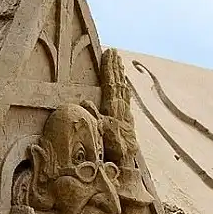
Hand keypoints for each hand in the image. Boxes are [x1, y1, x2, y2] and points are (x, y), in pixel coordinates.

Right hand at [99, 48, 137, 166]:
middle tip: (115, 52)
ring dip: (120, 75)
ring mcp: (126, 113)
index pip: (111, 83)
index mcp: (114, 107)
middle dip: (116, 67)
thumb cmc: (112, 148)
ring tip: (120, 63)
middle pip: (119, 83)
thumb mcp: (100, 132)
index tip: (108, 53)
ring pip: (123, 89)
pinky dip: (123, 88)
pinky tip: (124, 86)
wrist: (126, 161)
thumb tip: (84, 102)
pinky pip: (125, 98)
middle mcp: (122, 107)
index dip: (109, 68)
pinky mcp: (128, 119)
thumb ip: (92, 117)